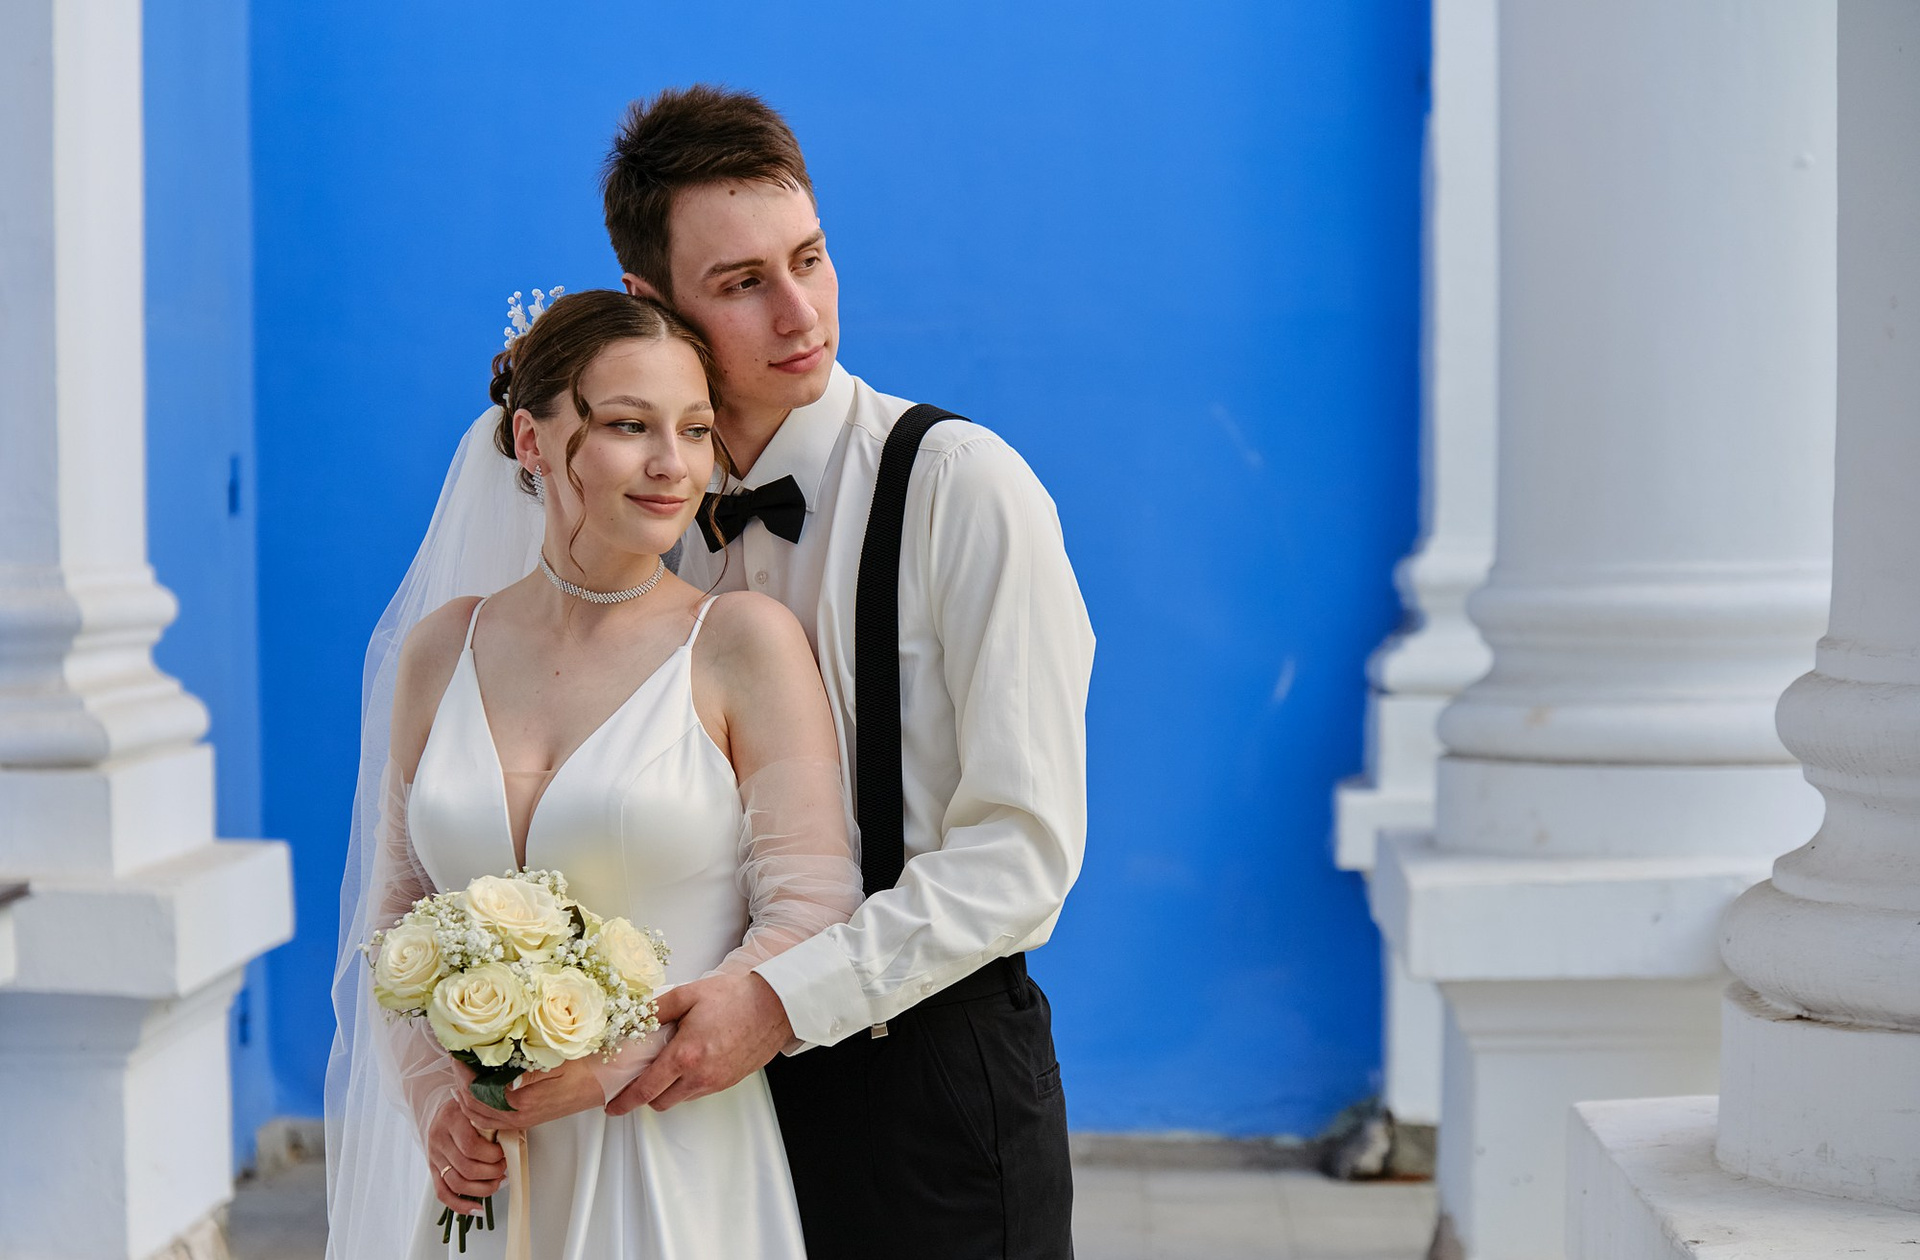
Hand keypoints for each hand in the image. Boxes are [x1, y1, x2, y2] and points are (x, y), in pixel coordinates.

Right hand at [425, 1093, 505, 1215]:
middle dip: (491, 1173)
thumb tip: (514, 1141)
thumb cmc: (467, 1109)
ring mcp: (434, 1156)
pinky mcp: (433, 1170)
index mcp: (451, 1119)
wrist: (443, 1111)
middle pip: (466, 1167)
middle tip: (504, 1168)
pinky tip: (477, 1209)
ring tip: (498, 1183)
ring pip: (456, 1183)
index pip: (471, 1146)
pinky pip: (443, 1193)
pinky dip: (461, 1205)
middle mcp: (439, 1139)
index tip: (504, 1154)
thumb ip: (492, 1120)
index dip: (491, 1155)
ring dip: (482, 1189)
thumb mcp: (479, 1106)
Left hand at [453, 1055, 606, 1132]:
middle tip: (454, 1057)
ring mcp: (521, 1120)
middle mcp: (517, 1116)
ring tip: (462, 1071)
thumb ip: (522, 1067)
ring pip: (478, 1116)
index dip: (462, 1071)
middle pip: (472, 1106)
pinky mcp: (526, 1119)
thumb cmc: (586, 1070)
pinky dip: (477, 1105)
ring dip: (466, 1095)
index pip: (477, 1090)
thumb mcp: (555, 1061)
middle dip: (459, 1082)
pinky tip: (478, 1089)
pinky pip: (491, 1118)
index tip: (456, 1051)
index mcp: (521, 1102)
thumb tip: (491, 1064)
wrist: (605, 1084)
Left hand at [606, 972, 792, 1114]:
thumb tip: (633, 1019)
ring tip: (672, 1062)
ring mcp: (716, 1082)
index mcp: (685, 1055)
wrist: (774, 1006)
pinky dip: (689, 1083)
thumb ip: (656, 1009)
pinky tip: (693, 1061)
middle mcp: (700, 1075)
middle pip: (661, 1102)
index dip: (625, 1101)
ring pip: (681, 1098)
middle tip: (640, 1077)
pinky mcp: (729, 1082)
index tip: (613, 1106)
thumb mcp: (689, 994)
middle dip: (646, 1095)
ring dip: (670, 1089)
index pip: (646, 1089)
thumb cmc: (735, 998)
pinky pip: (700, 1091)